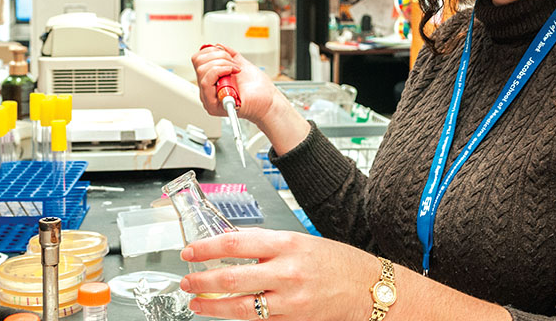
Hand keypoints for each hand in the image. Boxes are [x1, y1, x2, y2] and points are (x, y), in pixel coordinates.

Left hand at [180, 228, 377, 320]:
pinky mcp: (292, 319)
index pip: (237, 242)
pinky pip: (257, 319)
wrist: (369, 288)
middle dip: (202, 280)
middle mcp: (287, 271)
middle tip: (187, 281)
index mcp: (288, 243)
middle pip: (232, 276)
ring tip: (196, 303)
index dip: (208, 247)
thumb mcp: (302, 241)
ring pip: (239, 305)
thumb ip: (269, 245)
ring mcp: (289, 299)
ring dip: (212, 306)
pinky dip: (237, 316)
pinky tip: (225, 312)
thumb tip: (234, 246)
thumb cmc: (338, 262)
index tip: (191, 251)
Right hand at [192, 44, 309, 153]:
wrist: (268, 102)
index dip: (211, 51)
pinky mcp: (213, 105)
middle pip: (199, 63)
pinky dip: (220, 71)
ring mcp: (209, 97)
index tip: (227, 54)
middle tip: (233, 63)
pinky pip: (206, 83)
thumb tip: (218, 46)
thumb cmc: (259, 89)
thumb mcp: (242, 64)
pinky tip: (233, 72)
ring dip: (222, 64)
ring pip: (202, 71)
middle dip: (219, 57)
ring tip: (235, 69)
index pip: (198, 59)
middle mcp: (208, 88)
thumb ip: (229, 55)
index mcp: (212, 79)